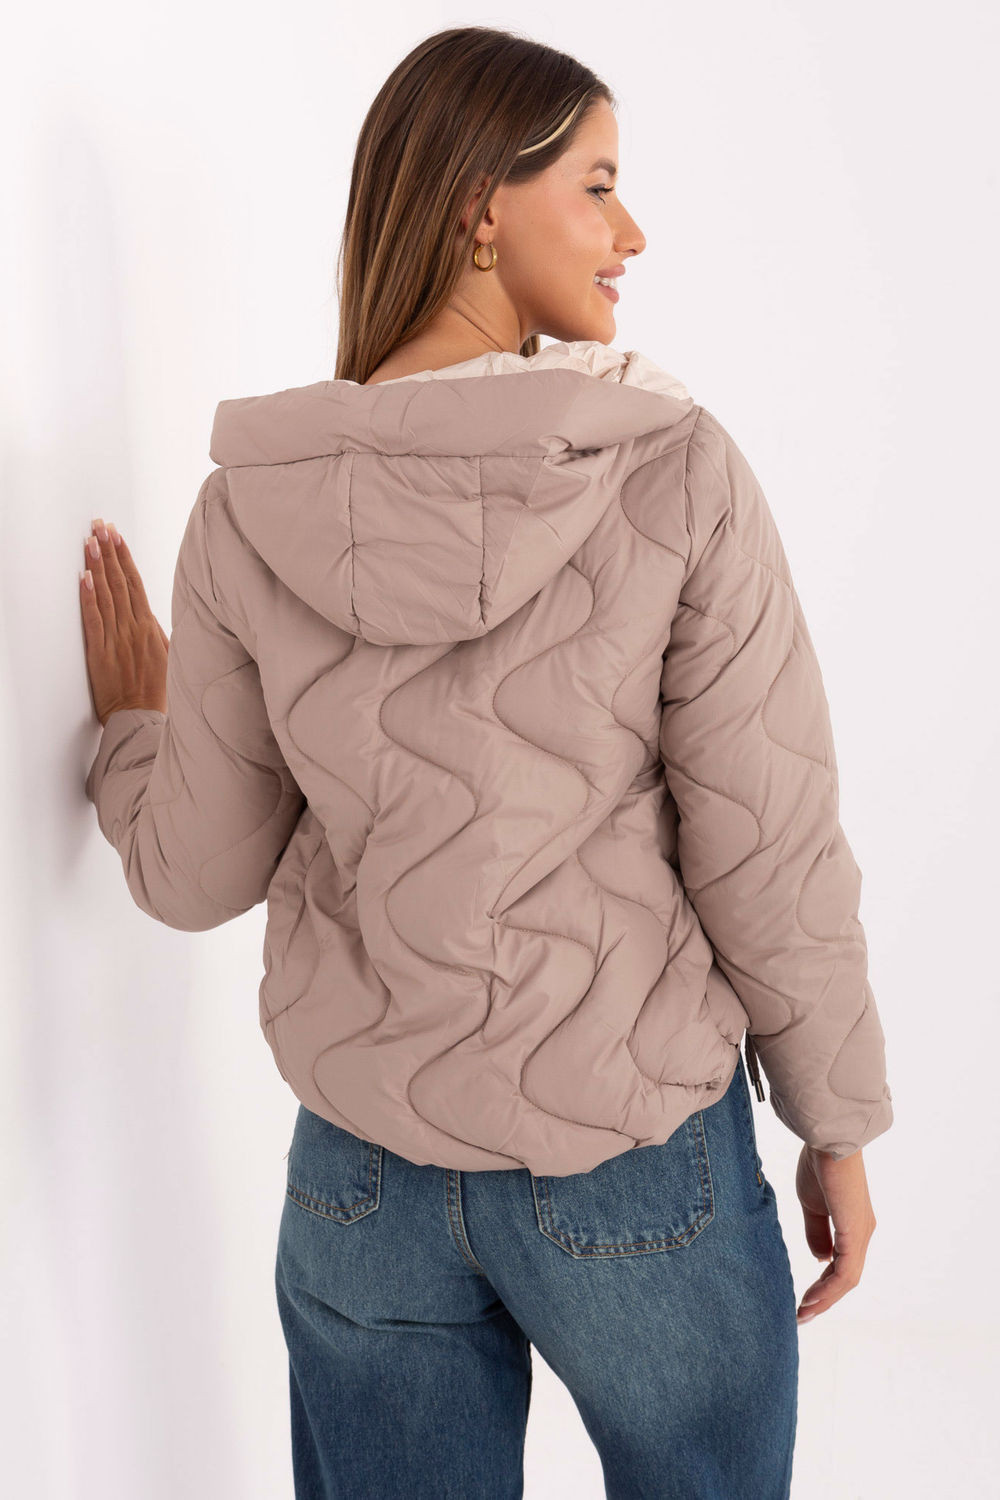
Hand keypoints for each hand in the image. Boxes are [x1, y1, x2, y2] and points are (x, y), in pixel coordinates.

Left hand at [80, 517, 168, 727]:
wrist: (143, 718)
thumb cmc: (157, 693)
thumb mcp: (169, 658)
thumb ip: (158, 634)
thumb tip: (150, 617)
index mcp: (151, 628)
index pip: (136, 584)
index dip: (125, 558)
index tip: (118, 537)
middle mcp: (134, 629)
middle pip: (120, 582)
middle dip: (110, 551)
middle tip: (100, 527)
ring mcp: (117, 639)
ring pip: (106, 595)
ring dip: (98, 566)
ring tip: (91, 541)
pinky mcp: (100, 652)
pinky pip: (94, 619)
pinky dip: (88, 597)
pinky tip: (83, 578)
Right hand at [794, 1143, 876, 1324]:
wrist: (827, 1141)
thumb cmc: (819, 1165)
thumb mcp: (812, 1204)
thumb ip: (817, 1232)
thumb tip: (820, 1260)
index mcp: (853, 1225)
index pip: (840, 1264)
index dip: (823, 1285)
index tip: (803, 1300)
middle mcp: (862, 1233)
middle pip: (846, 1278)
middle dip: (824, 1299)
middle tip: (801, 1316)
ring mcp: (861, 1234)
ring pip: (847, 1280)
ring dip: (825, 1299)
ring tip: (803, 1313)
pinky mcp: (855, 1234)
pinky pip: (845, 1272)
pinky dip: (829, 1289)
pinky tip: (812, 1299)